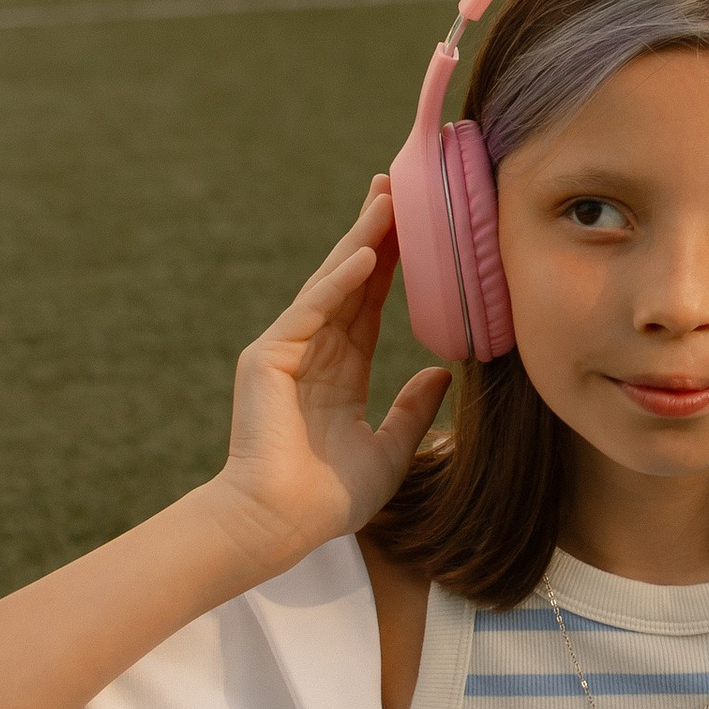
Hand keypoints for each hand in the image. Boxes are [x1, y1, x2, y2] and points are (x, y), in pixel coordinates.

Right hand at [208, 176, 450, 572]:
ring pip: (331, 284)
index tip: (419, 225)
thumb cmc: (328, 499)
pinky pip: (310, 311)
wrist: (280, 525)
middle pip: (350, 280)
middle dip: (376, 233)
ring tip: (389, 198)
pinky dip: (337, 282)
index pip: (370, 304)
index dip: (394, 264)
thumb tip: (441, 374)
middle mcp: (311, 352)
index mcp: (338, 372)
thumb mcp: (390, 450)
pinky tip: (365, 253)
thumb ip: (413, 411)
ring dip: (361, 240)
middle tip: (400, 183)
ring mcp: (286, 350)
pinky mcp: (267, 358)